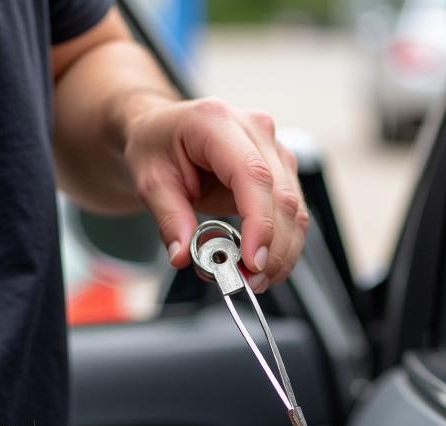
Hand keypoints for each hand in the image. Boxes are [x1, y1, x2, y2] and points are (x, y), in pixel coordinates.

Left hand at [122, 96, 308, 292]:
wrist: (166, 132)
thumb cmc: (157, 146)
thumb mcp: (150, 181)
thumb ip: (169, 219)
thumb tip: (183, 256)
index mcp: (217, 122)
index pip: (253, 176)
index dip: (259, 224)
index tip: (252, 262)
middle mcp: (254, 130)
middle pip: (282, 197)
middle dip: (272, 249)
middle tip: (248, 282)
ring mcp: (273, 149)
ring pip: (295, 210)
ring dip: (281, 253)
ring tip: (255, 280)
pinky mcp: (281, 170)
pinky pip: (293, 214)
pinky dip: (282, 246)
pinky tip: (265, 266)